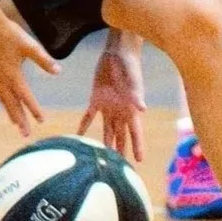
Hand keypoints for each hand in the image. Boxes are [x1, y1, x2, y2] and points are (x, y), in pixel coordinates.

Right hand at [0, 3, 59, 139]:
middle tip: (25, 134)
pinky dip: (1, 101)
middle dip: (20, 119)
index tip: (41, 121)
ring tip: (15, 124)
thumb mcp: (30, 45)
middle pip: (12, 104)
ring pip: (3, 99)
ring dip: (10, 112)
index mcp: (13, 75)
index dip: (34, 109)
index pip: (26, 97)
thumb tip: (58, 71)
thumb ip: (43, 60)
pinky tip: (4, 102)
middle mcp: (2, 80)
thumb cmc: (10, 34)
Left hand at [79, 40, 145, 162]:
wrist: (117, 50)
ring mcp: (109, 106)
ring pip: (106, 130)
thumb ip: (137, 93)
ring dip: (104, 143)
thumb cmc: (129, 63)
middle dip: (120, 151)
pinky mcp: (96, 98)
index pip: (136, 132)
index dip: (137, 146)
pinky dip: (84, 126)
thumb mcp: (133, 78)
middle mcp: (121, 111)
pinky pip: (89, 116)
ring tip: (101, 159)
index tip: (138, 162)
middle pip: (121, 136)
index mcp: (131, 109)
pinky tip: (78, 136)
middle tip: (118, 169)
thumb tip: (143, 109)